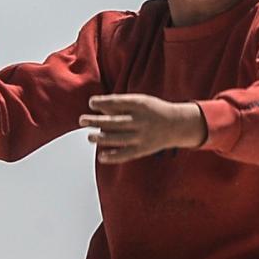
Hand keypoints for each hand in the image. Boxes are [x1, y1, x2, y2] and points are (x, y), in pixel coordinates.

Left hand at [80, 94, 207, 163]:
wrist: (176, 125)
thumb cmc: (152, 110)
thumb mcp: (141, 101)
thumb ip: (121, 104)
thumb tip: (98, 108)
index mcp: (140, 105)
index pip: (117, 102)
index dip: (102, 102)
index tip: (91, 103)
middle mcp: (141, 120)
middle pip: (114, 122)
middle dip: (96, 121)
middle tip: (82, 120)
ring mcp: (142, 136)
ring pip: (118, 138)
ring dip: (101, 138)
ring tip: (89, 137)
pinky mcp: (143, 149)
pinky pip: (125, 154)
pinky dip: (113, 157)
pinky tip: (101, 156)